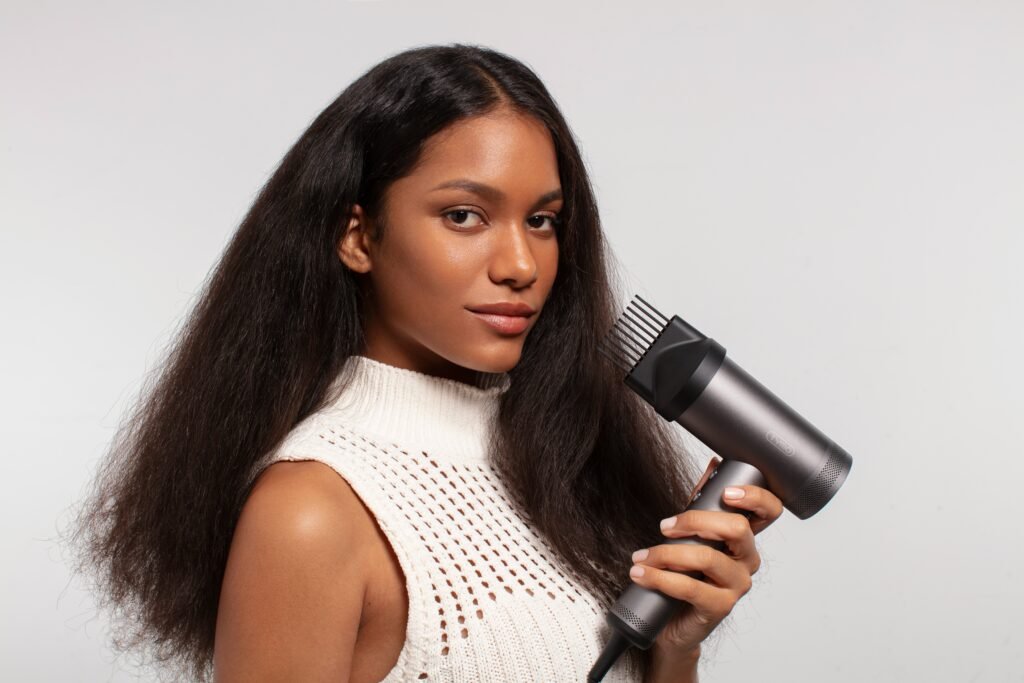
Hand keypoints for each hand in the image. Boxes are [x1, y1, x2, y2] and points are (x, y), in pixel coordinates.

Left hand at [627, 456, 784, 656]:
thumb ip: (703, 501)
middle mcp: (747, 560)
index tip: (727, 492)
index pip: (770, 512)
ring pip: (709, 558)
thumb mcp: (693, 533)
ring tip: (641, 556)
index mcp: (744, 539)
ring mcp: (736, 585)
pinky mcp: (720, 608)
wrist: (671, 622)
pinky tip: (641, 573)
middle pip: (738, 529)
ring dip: (667, 553)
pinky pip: (691, 588)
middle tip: (665, 525)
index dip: (756, 498)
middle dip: (697, 520)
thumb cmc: (685, 573)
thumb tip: (713, 462)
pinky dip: (660, 578)